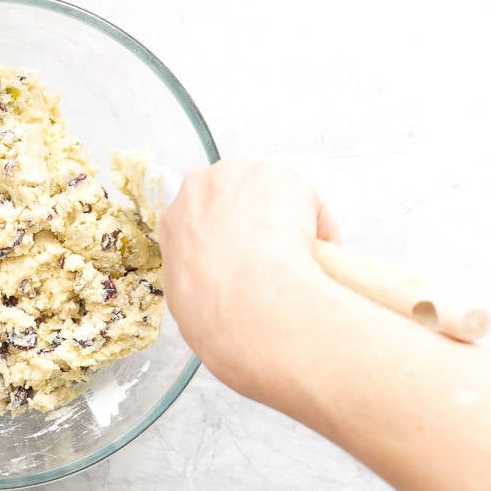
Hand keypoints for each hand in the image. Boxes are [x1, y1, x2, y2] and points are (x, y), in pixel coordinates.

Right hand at [158, 159, 337, 403]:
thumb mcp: (185, 305)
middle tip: (272, 253)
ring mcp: (241, 177)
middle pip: (232, 193)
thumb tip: (216, 298)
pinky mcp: (280, 176)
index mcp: (173, 222)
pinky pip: (305, 201)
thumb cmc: (215, 313)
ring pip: (269, 192)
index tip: (241, 255)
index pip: (199, 218)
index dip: (225, 237)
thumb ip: (195, 284)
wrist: (248, 302)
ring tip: (300, 257)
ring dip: (284, 218)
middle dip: (252, 217)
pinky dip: (316, 224)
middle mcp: (201, 188)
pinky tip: (317, 255)